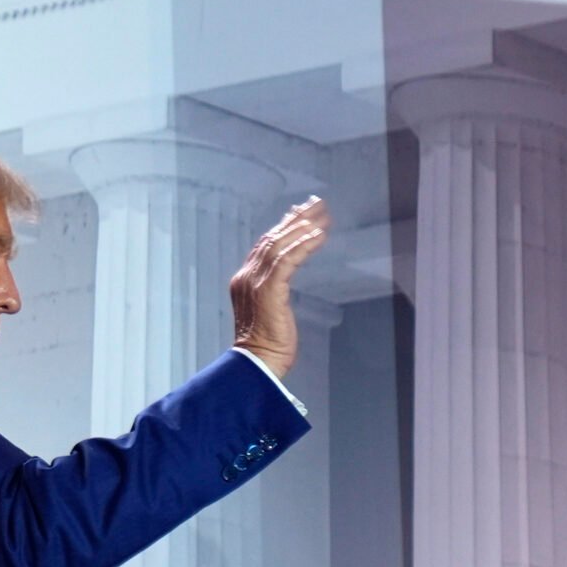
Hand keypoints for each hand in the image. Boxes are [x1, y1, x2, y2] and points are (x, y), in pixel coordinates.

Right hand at [228, 197, 329, 381]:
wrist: (256, 363)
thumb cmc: (265, 345)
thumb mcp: (268, 309)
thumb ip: (274, 289)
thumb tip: (286, 276)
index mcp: (244, 280)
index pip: (264, 245)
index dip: (283, 226)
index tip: (300, 212)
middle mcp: (246, 276)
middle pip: (272, 239)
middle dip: (295, 219)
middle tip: (316, 203)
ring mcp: (255, 282)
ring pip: (279, 245)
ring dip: (303, 227)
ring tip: (322, 215)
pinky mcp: (268, 290)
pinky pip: (288, 260)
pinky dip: (303, 246)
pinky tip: (319, 236)